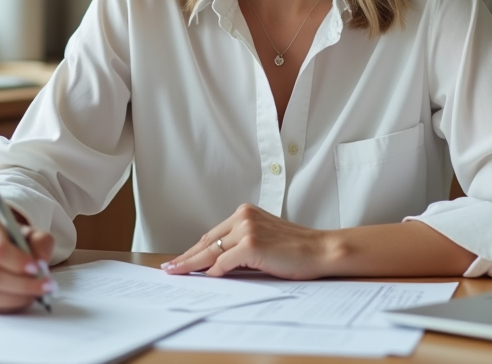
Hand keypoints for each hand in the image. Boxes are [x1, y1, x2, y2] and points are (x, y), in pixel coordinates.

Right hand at [0, 208, 55, 312]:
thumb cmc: (13, 238)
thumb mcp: (32, 233)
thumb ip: (41, 243)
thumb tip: (41, 264)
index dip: (18, 263)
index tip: (38, 269)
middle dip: (22, 285)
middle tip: (45, 287)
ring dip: (16, 299)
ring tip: (36, 294)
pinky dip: (7, 306)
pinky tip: (21, 299)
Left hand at [162, 203, 331, 278]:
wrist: (320, 250)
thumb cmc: (297, 249)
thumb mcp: (264, 240)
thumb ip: (240, 245)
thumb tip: (216, 263)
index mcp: (246, 213)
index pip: (213, 234)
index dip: (195, 249)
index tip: (181, 258)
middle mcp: (244, 217)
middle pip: (207, 241)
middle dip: (187, 257)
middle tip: (170, 268)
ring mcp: (247, 229)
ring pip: (212, 251)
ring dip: (194, 265)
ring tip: (178, 273)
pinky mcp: (251, 244)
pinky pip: (224, 262)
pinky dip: (215, 272)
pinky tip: (207, 278)